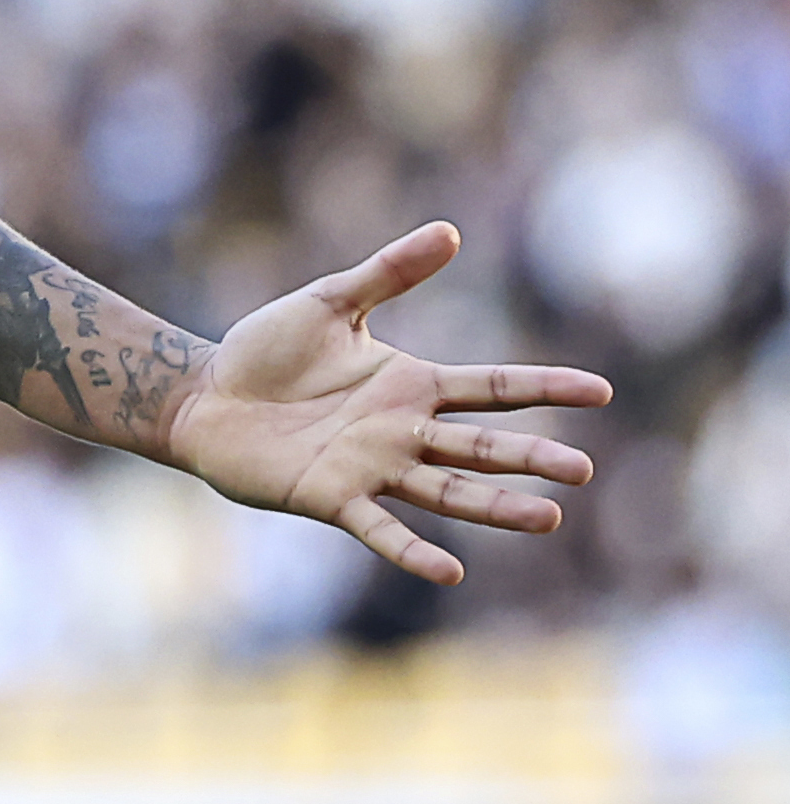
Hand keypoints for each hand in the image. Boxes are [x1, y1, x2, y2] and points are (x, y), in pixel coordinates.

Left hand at [159, 224, 608, 585]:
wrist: (203, 395)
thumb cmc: (265, 352)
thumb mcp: (329, 301)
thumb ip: (388, 272)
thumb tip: (449, 232)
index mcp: (412, 386)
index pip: (493, 387)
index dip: (545, 387)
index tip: (601, 392)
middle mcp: (403, 433)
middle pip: (482, 448)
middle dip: (532, 458)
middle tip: (583, 471)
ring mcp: (371, 468)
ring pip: (448, 492)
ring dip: (496, 507)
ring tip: (548, 519)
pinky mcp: (330, 496)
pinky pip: (379, 528)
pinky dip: (412, 550)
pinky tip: (450, 571)